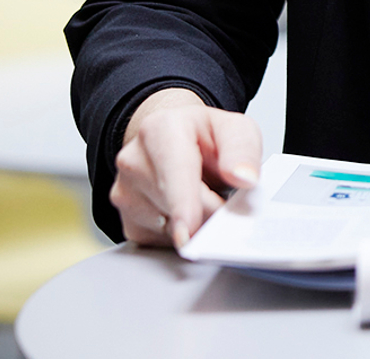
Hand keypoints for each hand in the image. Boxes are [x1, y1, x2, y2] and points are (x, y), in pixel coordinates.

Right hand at [113, 88, 260, 250]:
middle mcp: (133, 160)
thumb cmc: (206, 136)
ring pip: (167, 227)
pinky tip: (189, 212)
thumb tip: (244, 177)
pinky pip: (160, 241)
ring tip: (206, 196)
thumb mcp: (237, 129)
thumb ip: (243, 150)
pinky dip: (183, 234)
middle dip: (208, 212)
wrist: (180, 141)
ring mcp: (125, 193)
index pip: (173, 172)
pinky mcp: (128, 221)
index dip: (183, 204)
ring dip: (196, 223)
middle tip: (231, 205)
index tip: (189, 230)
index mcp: (160, 130)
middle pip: (173, 204)